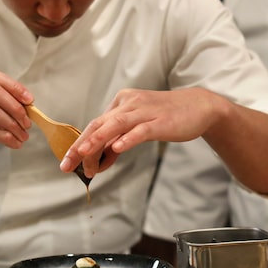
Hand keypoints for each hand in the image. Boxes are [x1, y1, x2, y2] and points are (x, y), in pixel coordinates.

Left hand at [60, 88, 225, 178]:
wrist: (200, 107)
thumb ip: (120, 140)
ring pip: (116, 125)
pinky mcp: (160, 121)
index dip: (80, 145)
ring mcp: (145, 111)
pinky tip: (117, 148)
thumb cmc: (168, 118)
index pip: (96, 125)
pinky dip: (128, 138)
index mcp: (122, 103)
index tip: (69, 163)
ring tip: (83, 154)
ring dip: (97, 140)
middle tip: (67, 164)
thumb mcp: (139, 128)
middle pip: (99, 125)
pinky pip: (141, 130)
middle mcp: (129, 104)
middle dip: (81, 146)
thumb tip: (101, 159)